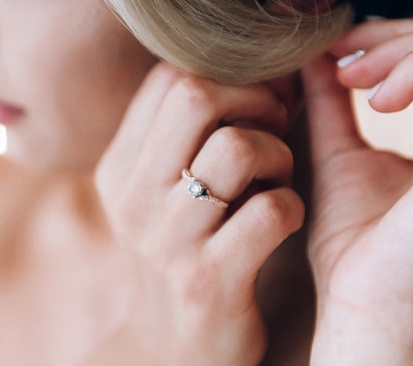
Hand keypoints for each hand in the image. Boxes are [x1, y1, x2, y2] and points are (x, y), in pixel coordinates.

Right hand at [93, 63, 303, 364]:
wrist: (169, 347)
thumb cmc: (178, 251)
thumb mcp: (157, 193)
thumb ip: (182, 137)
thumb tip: (252, 73)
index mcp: (120, 166)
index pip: (167, 78)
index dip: (226, 73)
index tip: (255, 98)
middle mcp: (134, 197)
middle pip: (195, 96)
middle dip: (253, 97)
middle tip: (274, 123)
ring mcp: (167, 241)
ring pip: (238, 149)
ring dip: (278, 155)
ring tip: (277, 177)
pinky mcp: (208, 281)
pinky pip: (271, 210)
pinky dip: (292, 205)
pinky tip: (283, 219)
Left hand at [302, 19, 412, 364]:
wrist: (361, 299)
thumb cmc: (354, 241)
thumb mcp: (340, 154)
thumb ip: (335, 104)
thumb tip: (316, 58)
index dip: (396, 40)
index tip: (340, 53)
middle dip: (395, 38)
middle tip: (343, 58)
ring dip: (404, 49)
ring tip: (356, 79)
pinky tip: (377, 99)